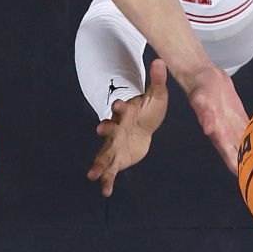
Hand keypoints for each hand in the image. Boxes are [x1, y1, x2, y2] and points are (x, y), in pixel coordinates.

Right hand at [87, 60, 171, 195]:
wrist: (145, 126)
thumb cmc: (149, 110)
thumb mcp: (156, 96)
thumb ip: (157, 81)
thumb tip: (160, 60)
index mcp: (125, 114)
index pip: (120, 109)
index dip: (119, 107)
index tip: (119, 105)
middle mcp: (116, 129)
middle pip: (108, 131)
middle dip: (105, 130)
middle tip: (101, 131)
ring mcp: (114, 145)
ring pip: (104, 154)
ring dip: (99, 164)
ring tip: (92, 175)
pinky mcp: (117, 158)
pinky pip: (111, 170)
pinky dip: (107, 180)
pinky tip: (105, 191)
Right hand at [182, 64, 246, 173]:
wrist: (203, 73)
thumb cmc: (200, 87)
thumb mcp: (200, 99)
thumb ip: (204, 114)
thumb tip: (208, 129)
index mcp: (218, 131)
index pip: (229, 154)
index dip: (237, 167)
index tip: (249, 179)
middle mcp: (226, 132)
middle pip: (239, 153)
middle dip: (249, 164)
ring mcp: (233, 124)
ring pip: (246, 143)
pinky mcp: (239, 115)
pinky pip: (249, 129)